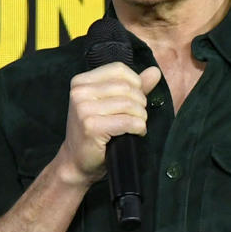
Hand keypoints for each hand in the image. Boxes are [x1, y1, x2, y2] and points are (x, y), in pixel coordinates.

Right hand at [57, 62, 162, 185]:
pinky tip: (135, 133)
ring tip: (136, 125)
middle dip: (140, 103)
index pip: (118, 69)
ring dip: (140, 117)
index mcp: (81, 82)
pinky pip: (128, 121)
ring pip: (129, 103)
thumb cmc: (94, 133)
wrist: (75, 162)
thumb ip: (133, 87)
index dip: (135, 83)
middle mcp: (79, 92)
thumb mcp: (111, 105)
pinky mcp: (91, 126)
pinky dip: (138, 127)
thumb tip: (155, 71)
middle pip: (126, 86)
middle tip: (137, 117)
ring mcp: (83, 109)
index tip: (134, 100)